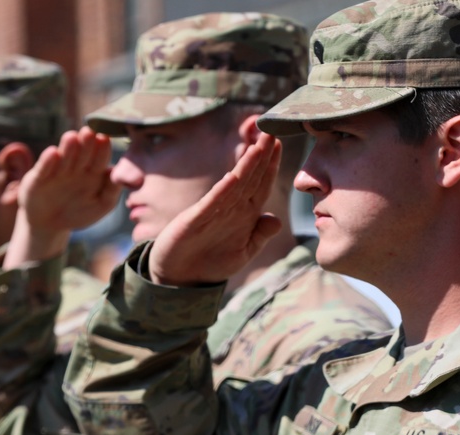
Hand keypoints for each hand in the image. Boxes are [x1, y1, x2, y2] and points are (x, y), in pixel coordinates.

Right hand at [19, 127, 119, 234]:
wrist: (50, 223)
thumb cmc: (80, 213)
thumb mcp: (100, 206)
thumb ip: (111, 192)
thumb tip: (117, 174)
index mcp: (93, 171)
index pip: (99, 157)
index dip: (102, 149)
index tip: (104, 139)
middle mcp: (75, 166)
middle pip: (82, 153)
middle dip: (86, 143)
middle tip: (89, 132)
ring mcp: (57, 170)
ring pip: (64, 157)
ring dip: (68, 147)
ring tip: (71, 137)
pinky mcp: (38, 177)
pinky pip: (44, 168)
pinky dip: (47, 161)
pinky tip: (52, 153)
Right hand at [148, 132, 282, 286]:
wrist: (180, 278)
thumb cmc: (211, 263)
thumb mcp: (242, 253)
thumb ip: (259, 236)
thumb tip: (277, 220)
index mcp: (243, 215)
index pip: (260, 185)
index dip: (270, 165)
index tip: (279, 144)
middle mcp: (229, 208)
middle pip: (249, 178)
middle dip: (260, 155)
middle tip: (271, 132)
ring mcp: (211, 212)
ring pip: (233, 185)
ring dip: (246, 166)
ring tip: (258, 146)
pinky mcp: (195, 220)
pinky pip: (211, 204)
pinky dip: (223, 191)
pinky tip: (233, 176)